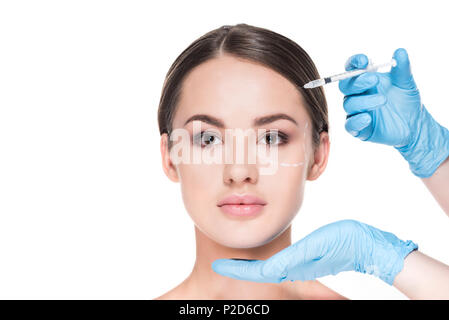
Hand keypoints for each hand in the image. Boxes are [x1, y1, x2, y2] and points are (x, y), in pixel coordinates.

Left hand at [212, 219, 417, 284]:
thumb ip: (292, 260)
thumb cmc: (345, 242)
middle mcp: (295, 269)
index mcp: (293, 267)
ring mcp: (302, 266)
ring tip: (235, 263)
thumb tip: (268, 270)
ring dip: (251, 268)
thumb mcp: (316, 247)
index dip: (237, 270)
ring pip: (270, 270)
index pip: (259, 271)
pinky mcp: (310, 260)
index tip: (218, 266)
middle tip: (220, 265)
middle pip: (261, 272)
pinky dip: (267, 264)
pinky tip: (265, 262)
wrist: (370, 246)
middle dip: (240, 270)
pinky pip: (282, 265)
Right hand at [338, 48, 448, 177]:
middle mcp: (357, 94)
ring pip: (349, 104)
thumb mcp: (406, 83)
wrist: (414, 125)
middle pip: (345, 85)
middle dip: (358, 82)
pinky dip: (357, 121)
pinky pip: (350, 124)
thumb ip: (401, 68)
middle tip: (374, 80)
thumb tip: (400, 51)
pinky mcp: (359, 129)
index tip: (364, 60)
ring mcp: (356, 111)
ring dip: (365, 101)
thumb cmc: (406, 101)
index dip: (354, 63)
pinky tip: (368, 118)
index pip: (352, 68)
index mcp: (365, 80)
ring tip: (384, 100)